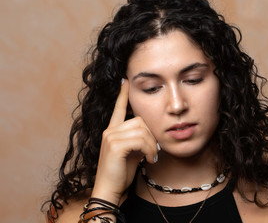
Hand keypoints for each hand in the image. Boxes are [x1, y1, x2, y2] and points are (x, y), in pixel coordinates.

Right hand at [91, 79, 157, 204]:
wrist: (109, 190)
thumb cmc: (120, 173)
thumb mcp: (132, 153)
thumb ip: (138, 140)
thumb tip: (150, 134)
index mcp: (112, 131)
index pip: (118, 109)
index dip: (123, 95)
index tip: (125, 81)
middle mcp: (109, 131)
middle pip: (140, 120)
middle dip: (152, 135)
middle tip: (155, 152)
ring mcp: (110, 137)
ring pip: (142, 130)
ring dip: (152, 145)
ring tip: (153, 157)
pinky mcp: (115, 145)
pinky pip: (140, 140)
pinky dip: (149, 150)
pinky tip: (150, 160)